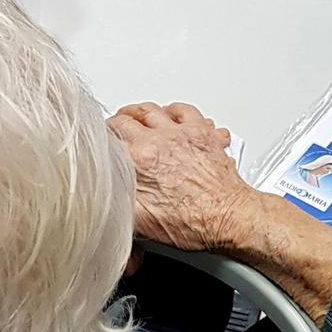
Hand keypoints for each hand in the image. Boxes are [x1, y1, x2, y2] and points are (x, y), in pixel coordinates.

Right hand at [108, 102, 250, 250]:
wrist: (230, 218)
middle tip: (117, 128)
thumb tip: (104, 196)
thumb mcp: (140, 222)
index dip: (103, 135)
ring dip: (146, 113)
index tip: (102, 141)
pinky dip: (178, 112)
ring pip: (158, 110)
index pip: (112, 133)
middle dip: (121, 120)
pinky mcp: (205, 135)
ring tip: (140, 119)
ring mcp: (185, 134)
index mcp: (140, 158)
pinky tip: (175, 119)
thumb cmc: (193, 222)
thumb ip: (117, 202)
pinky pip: (188, 112)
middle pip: (132, 115)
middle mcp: (162, 140)